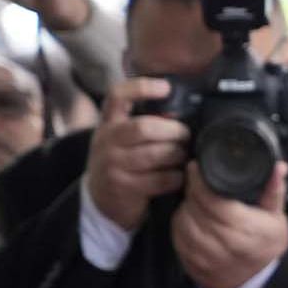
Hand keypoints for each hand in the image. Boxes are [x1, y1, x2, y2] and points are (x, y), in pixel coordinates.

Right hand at [85, 78, 190, 230]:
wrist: (101, 200)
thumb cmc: (122, 162)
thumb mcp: (122, 138)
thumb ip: (142, 123)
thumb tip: (180, 111)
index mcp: (108, 123)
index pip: (118, 95)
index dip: (141, 87)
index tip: (166, 87)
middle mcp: (106, 141)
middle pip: (144, 127)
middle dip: (173, 130)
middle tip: (186, 135)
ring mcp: (112, 165)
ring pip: (155, 154)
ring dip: (177, 155)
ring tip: (183, 156)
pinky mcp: (124, 187)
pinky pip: (159, 179)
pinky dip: (176, 177)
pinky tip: (179, 176)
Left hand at [171, 161, 287, 287]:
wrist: (260, 285)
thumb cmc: (268, 248)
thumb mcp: (276, 217)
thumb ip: (273, 190)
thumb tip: (278, 166)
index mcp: (244, 228)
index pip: (212, 200)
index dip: (199, 181)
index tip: (195, 168)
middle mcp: (223, 244)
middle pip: (194, 208)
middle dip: (192, 192)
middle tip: (197, 184)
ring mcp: (206, 257)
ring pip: (182, 222)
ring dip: (186, 209)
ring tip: (195, 203)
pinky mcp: (193, 266)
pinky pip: (178, 239)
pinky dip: (181, 226)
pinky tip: (191, 221)